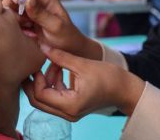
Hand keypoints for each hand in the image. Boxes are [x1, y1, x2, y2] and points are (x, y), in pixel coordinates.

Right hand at [0, 0, 101, 59]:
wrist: (66, 49)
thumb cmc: (65, 35)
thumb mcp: (55, 25)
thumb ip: (41, 12)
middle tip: (18, 13)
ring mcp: (25, 8)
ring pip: (6, 3)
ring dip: (10, 13)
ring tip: (25, 24)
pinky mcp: (20, 19)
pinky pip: (8, 16)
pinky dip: (11, 22)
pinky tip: (24, 30)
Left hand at [23, 45, 145, 120]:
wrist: (125, 88)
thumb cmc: (109, 77)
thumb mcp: (82, 64)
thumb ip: (60, 56)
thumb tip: (42, 46)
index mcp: (70, 105)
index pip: (40, 95)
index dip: (35, 78)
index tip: (38, 63)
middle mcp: (68, 113)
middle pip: (38, 101)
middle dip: (34, 83)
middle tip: (34, 65)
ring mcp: (70, 112)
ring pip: (45, 100)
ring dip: (45, 81)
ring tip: (55, 64)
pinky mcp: (72, 107)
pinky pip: (55, 98)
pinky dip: (53, 84)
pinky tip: (59, 69)